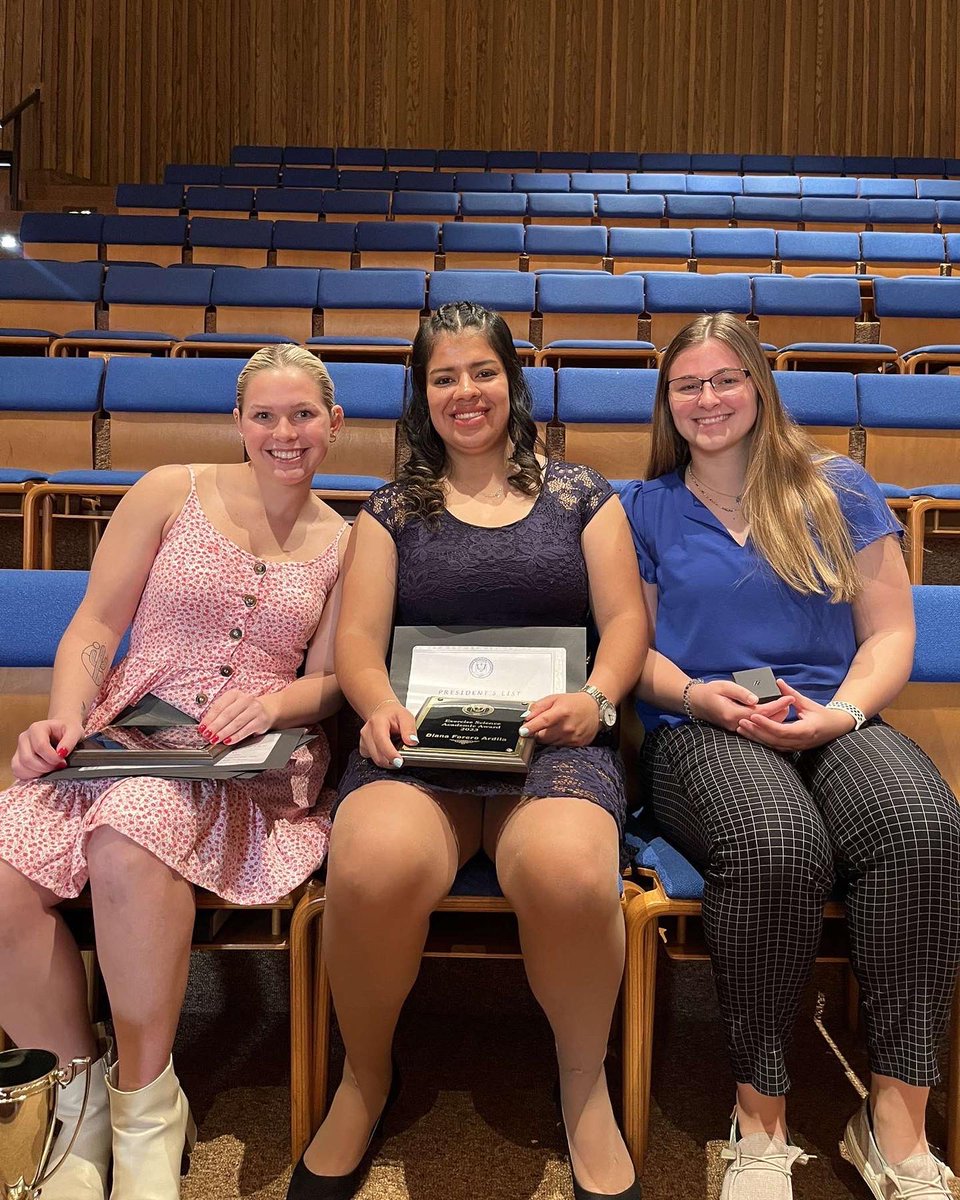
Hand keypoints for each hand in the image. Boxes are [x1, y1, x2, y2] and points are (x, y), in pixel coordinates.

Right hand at [12, 719, 84, 780]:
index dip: (52, 757)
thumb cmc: (66, 730)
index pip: (40, 746)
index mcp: (37, 728)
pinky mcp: (17, 759)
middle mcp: (24, 738)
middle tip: (58, 766)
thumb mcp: (75, 731)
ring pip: (22, 767)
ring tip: (51, 768)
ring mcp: (19, 749)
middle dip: (46, 767)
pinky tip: (43, 772)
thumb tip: (61, 753)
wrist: (61, 730)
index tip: (63, 760)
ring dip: (39, 772)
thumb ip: (69, 741)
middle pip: (28, 759)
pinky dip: (31, 776)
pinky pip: (19, 772)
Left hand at [200, 691, 276, 745]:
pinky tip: (228, 741)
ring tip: (216, 739)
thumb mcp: (232, 706)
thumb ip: (220, 714)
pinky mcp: (261, 720)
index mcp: (234, 694)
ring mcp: (254, 709)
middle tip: (207, 735)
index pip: (219, 706)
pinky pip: (246, 730)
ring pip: (236, 722)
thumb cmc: (245, 709)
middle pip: (227, 714)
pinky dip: (236, 736)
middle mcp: (245, 699)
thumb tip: (206, 727)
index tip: (202, 728)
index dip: (209, 718)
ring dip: (224, 732)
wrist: (268, 709)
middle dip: (215, 726)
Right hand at [359, 700, 418, 768]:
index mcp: (377, 722)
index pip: (381, 741)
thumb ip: (409, 729)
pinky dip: (382, 759)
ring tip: (396, 752)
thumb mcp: (406, 716)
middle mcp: (367, 732)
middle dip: (391, 761)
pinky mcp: (363, 747)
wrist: (383, 712)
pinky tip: (387, 751)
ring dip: (387, 761)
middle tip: (402, 758)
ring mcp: (363, 740)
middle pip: (377, 755)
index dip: (390, 754)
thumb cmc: (393, 714)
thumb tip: (412, 742)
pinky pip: (372, 759)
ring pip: (375, 759)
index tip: (399, 761)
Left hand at [519, 692, 600, 747]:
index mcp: (562, 712)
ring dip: (547, 737)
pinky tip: (562, 732)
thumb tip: (527, 717)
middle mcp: (568, 726)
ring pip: (550, 743)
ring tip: (555, 727)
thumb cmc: (574, 703)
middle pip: (543, 736)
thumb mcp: (554, 698)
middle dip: (538, 732)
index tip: (523, 732)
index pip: (542, 722)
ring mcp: (573, 737)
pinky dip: (557, 740)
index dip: (531, 728)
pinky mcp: (577, 744)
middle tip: (541, 726)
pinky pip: (560, 746)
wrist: (594, 708)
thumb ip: (538, 706)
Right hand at [687, 679, 791, 732]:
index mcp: (734, 713)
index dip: (778, 705)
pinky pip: (755, 728)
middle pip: (764, 722)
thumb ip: (741, 693)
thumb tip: (756, 699)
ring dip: (775, 718)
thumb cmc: (709, 692)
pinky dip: (766, 722)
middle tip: (791, 702)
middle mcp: (736, 724)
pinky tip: (773, 717)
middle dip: (780, 713)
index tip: (789, 698)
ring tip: (785, 708)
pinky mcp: (736, 728)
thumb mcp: (724, 686)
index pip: (762, 711)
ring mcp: (736, 728)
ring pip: (761, 727)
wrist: (694, 702)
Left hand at [736, 680, 857, 750]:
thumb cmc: (823, 714)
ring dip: (756, 737)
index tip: (753, 716)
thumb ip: (791, 694)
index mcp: (805, 730)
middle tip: (741, 722)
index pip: (781, 730)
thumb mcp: (808, 703)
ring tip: (741, 728)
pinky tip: (751, 735)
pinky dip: (762, 741)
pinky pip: (775, 747)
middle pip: (774, 740)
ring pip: (773, 745)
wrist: (836, 728)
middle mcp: (800, 741)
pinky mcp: (793, 748)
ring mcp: (796, 747)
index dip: (766, 724)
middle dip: (756, 731)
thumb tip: (778, 681)